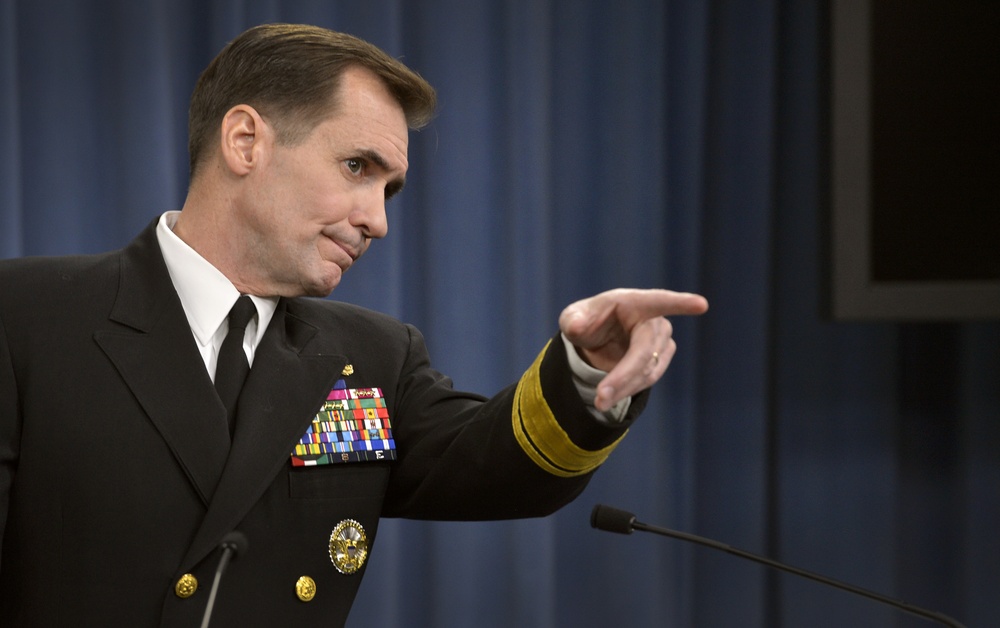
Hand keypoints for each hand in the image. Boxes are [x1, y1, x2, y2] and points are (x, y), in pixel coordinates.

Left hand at [558, 288, 708, 411]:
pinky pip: (648, 379)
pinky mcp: (662, 358)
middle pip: (644, 351)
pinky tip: (612, 395)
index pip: (658, 301)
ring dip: (622, 388)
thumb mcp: (573, 318)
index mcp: (633, 302)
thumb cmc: (587, 321)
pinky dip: (628, 390)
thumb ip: (573, 320)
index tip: (701, 305)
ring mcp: (661, 340)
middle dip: (623, 376)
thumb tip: (576, 326)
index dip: (679, 303)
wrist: (598, 338)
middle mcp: (653, 320)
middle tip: (600, 399)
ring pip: (647, 370)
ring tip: (599, 402)